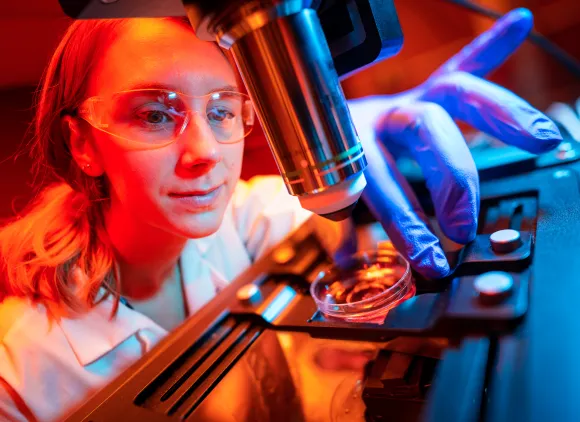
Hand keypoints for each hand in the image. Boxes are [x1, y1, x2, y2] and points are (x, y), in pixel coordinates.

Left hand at [348, 8, 561, 278]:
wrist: (321, 119)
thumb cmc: (329, 157)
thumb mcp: (325, 189)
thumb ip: (334, 221)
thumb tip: (344, 256)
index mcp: (351, 142)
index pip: (382, 182)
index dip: (406, 223)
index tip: (431, 259)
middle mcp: (384, 115)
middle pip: (427, 130)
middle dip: (455, 176)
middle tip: (466, 224)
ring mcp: (409, 100)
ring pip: (456, 93)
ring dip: (501, 113)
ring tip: (541, 138)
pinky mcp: (426, 92)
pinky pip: (460, 65)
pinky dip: (490, 48)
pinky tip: (518, 24)